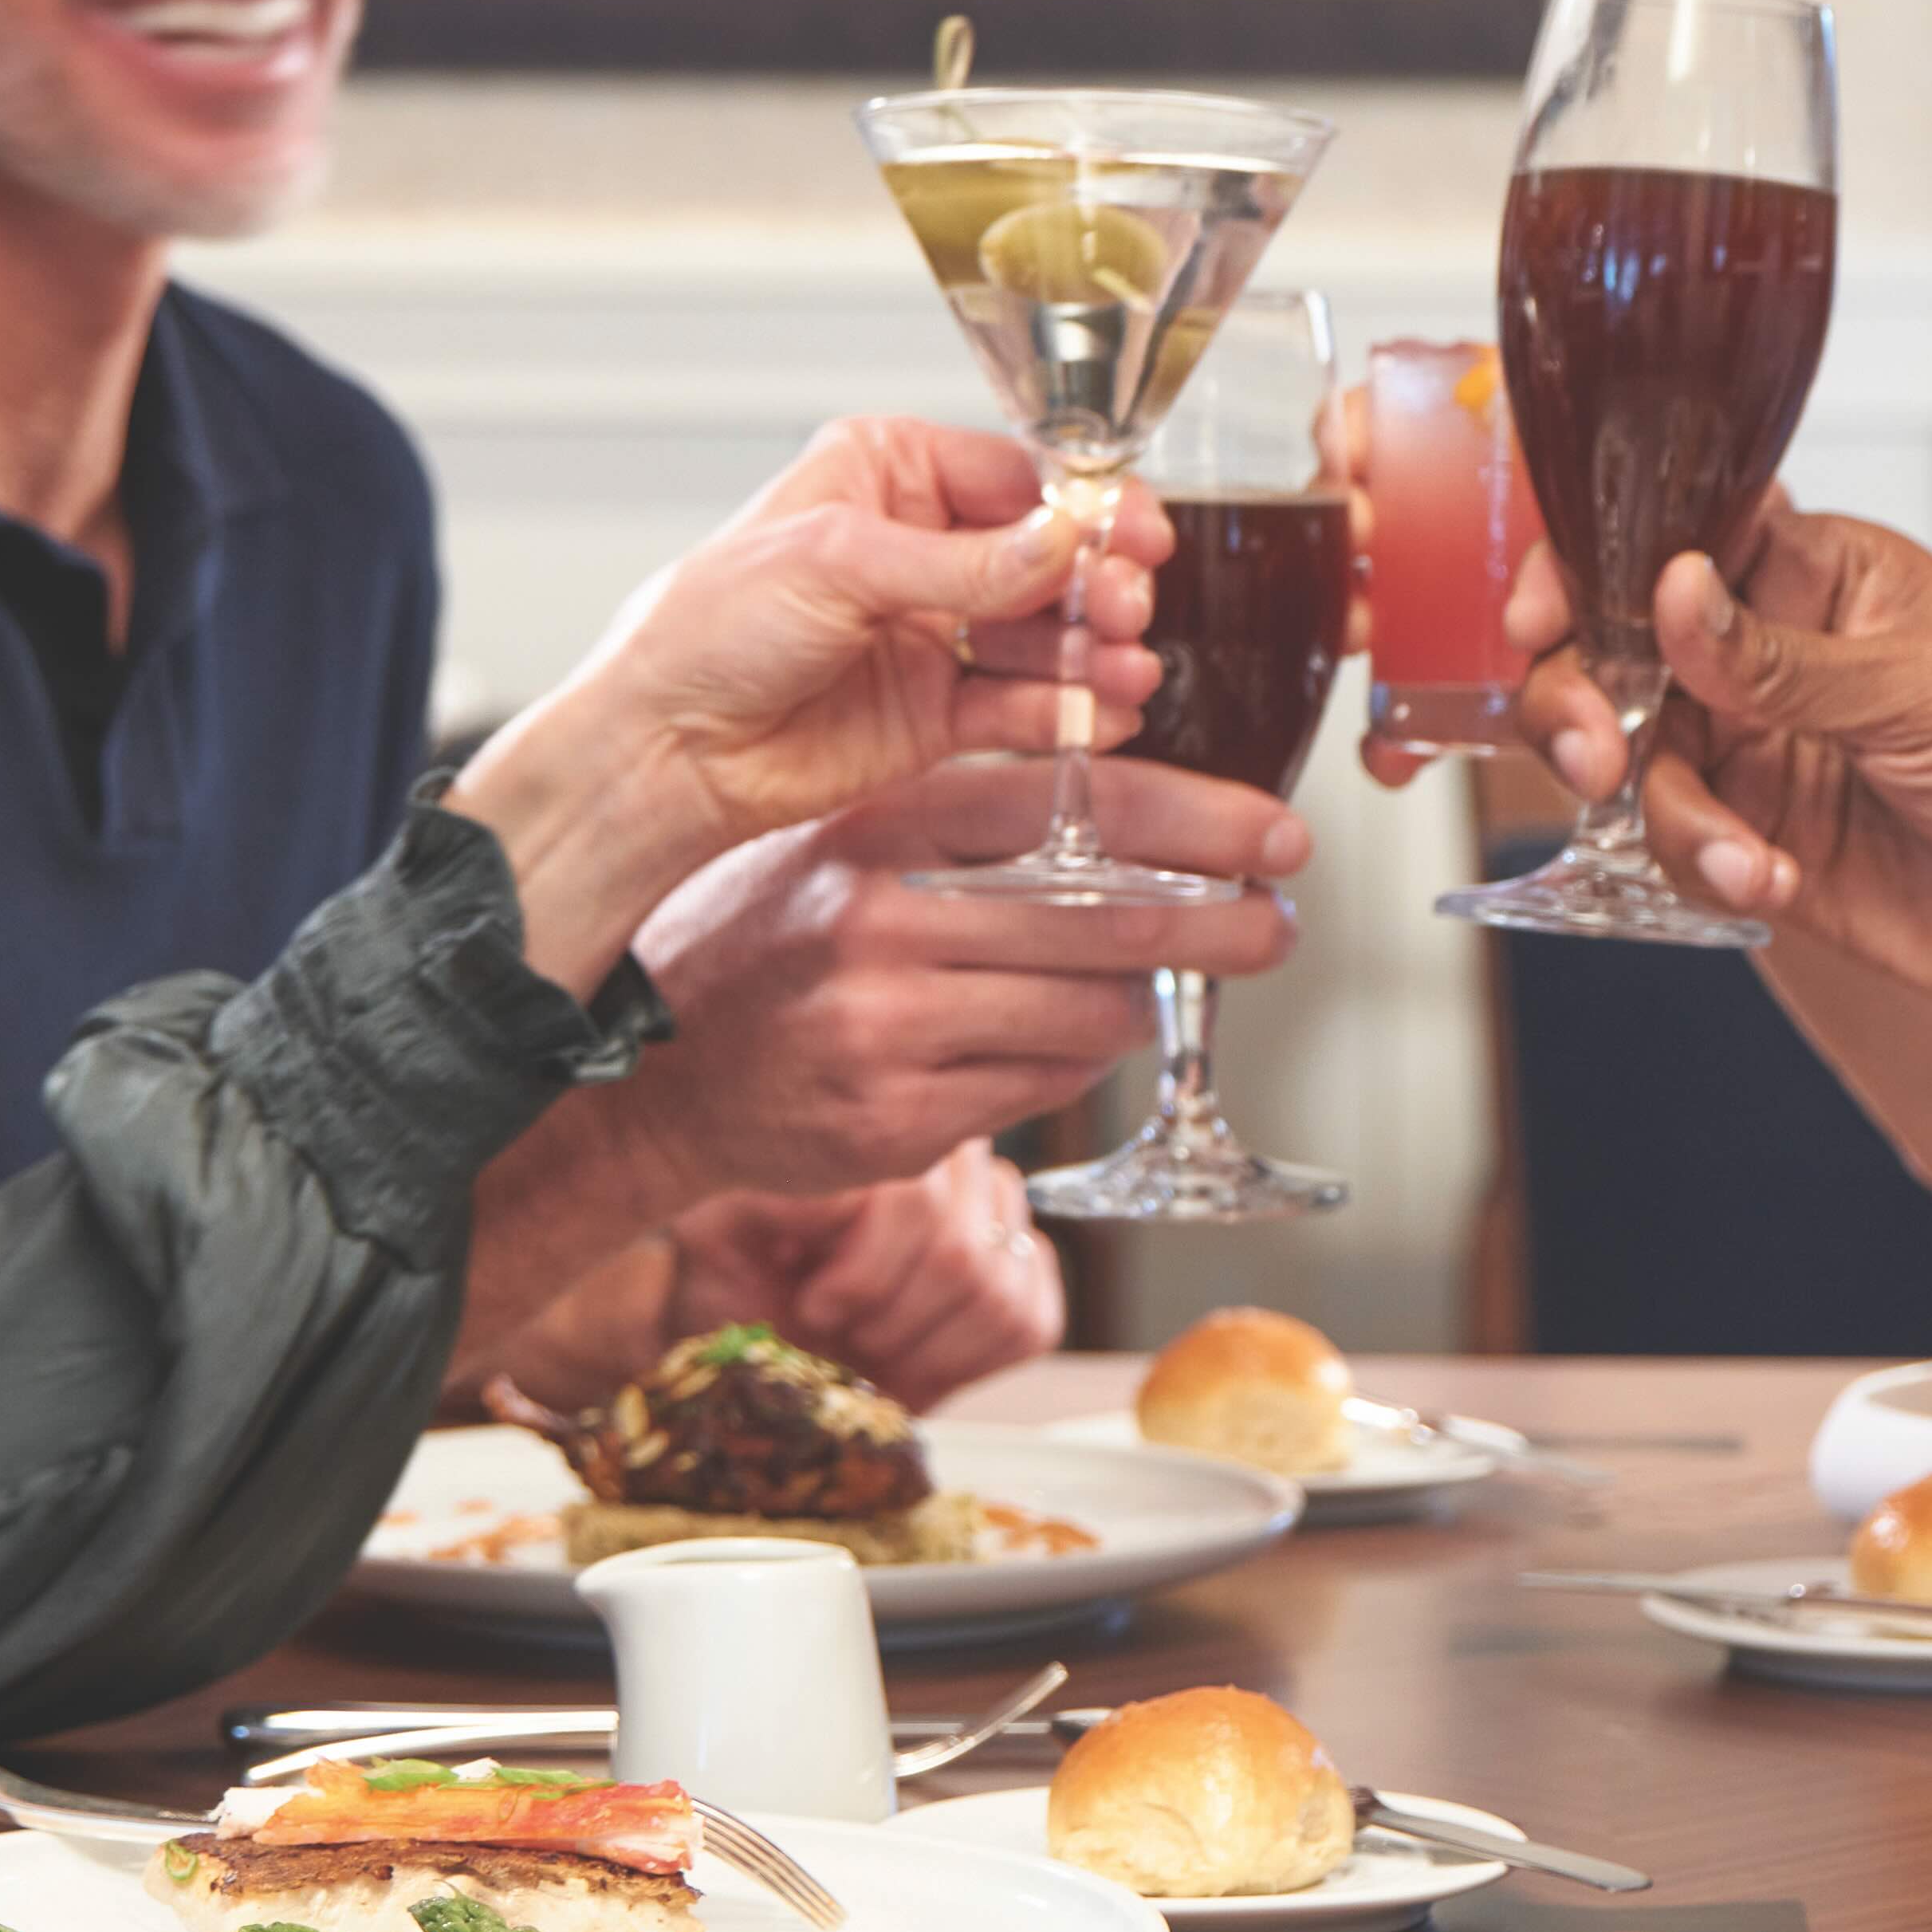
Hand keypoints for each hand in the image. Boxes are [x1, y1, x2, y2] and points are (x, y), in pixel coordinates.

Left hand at [454, 419, 1156, 979]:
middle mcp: (918, 548)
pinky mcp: (937, 713)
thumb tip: (1063, 540)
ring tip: (1124, 671)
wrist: (663, 751)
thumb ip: (963, 562)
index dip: (1081, 505)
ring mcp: (932, 632)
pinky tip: (1100, 713)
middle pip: (1045, 556)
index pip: (1014, 475)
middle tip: (1125, 607)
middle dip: (1095, 582)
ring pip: (1044, 634)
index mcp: (885, 475)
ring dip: (1093, 652)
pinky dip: (1068, 710)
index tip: (1132, 534)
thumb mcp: (836, 565)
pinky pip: (1022, 705)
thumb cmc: (706, 631)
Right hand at [614, 756, 1307, 1197]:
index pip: (1073, 809)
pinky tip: (1053, 1042)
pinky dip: (1070, 1064)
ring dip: (1139, 1005)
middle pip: (1106, 922)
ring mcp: (890, 1029)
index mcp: (882, 828)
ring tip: (1146, 989)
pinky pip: (1040, 1089)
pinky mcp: (897, 1122)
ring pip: (1087, 1018)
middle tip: (1277, 925)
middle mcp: (884, 923)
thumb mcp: (849, 845)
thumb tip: (1142, 835)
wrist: (654, 1069)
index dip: (1197, 820)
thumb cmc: (768, 938)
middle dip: (1217, 927)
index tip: (1277, 837)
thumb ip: (970, 833)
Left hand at [658, 1139, 1069, 1404]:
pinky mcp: (1025, 1273)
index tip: (812, 1308)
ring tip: (865, 1354)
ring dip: (921, 1350)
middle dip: (889, 1321)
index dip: (865, 1276)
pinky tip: (911, 1366)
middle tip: (837, 1339)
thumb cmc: (729, 1270)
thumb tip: (834, 1212)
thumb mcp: (716, 1233)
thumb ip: (770, 1206)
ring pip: (996, 1295)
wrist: (748, 1316)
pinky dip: (966, 1363)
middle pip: (958, 1254)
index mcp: (878, 1126)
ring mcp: (997, 1211)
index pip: (914, 1202)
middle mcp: (951, 1154)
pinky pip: (1029, 1323)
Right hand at [1548, 506, 1931, 1147]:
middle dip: (1584, 699)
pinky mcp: (1754, 840)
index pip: (1671, 534)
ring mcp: (1756, 749)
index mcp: (1817, 574)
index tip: (1545, 616)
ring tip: (1744, 855)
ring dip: (1661, 809)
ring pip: (1629, 755)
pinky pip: (1672, 844)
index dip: (1589, 565)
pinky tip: (1774, 886)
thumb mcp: (1922, 691)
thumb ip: (1780, 656)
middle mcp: (1767, 655)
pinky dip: (1705, 866)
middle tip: (1601, 754)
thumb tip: (1672, 590)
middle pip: (1613, 647)